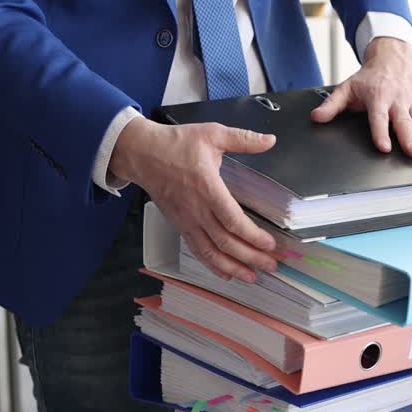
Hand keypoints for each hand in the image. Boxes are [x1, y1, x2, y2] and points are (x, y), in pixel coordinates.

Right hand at [109, 117, 278, 282]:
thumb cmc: (175, 144)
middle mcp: (196, 209)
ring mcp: (186, 220)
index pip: (232, 220)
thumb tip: (270, 140)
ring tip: (252, 277)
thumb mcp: (212, 134)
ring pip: (210, 252)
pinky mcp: (179, 225)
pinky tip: (226, 273)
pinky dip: (212, 264)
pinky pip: (196, 250)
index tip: (270, 244)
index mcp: (207, 188)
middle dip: (250, 257)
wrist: (140, 153)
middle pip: (225, 242)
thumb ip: (243, 139)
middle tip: (271, 266)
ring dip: (232, 267)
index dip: (252, 236)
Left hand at [310, 37, 411, 156]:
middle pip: (403, 121)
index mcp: (377, 97)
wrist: (392, 58)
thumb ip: (332, 105)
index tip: (383, 146)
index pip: (378, 117)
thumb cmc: (369, 77)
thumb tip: (316, 118)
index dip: (380, 132)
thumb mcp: (347, 88)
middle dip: (408, 137)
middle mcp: (397, 100)